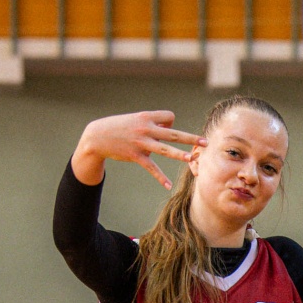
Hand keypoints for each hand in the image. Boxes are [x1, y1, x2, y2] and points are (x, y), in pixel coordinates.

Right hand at [72, 111, 203, 189]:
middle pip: (174, 133)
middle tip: (206, 142)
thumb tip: (169, 127)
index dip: (171, 122)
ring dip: (179, 155)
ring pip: (165, 149)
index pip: (169, 116)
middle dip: (191, 138)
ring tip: (191, 159)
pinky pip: (151, 168)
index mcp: (146, 117)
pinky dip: (160, 177)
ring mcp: (141, 143)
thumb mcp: (135, 119)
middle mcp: (145, 129)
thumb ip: (153, 122)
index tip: (166, 128)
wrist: (97, 137)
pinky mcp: (136, 156)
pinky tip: (168, 186)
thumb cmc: (119, 127)